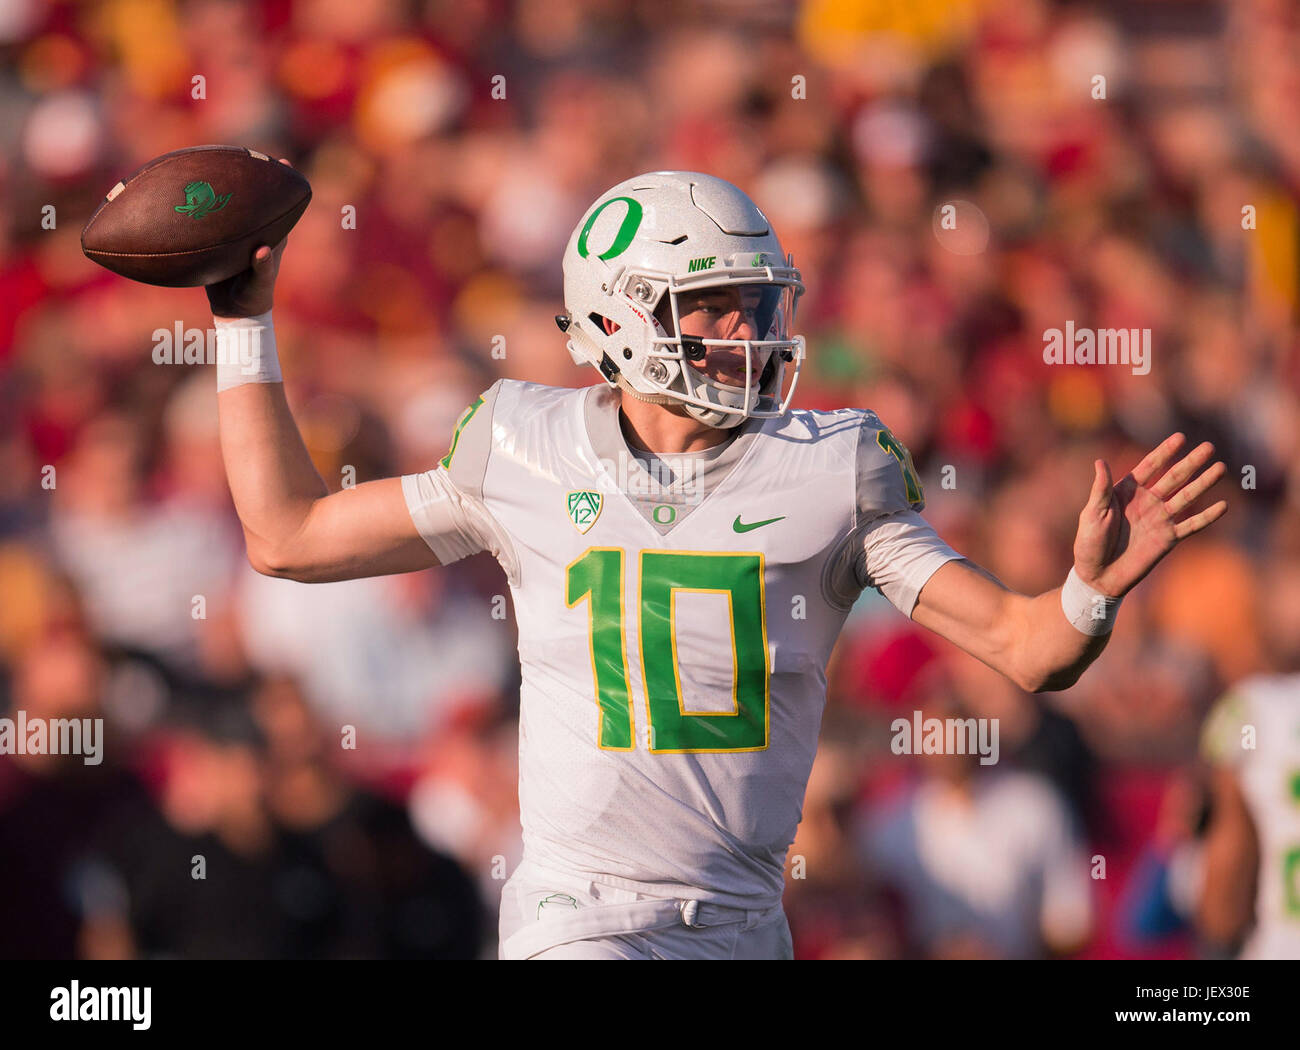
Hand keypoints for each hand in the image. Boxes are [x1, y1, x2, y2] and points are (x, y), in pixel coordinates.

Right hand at [206, 157, 292, 317]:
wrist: (235, 311)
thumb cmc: (254, 297)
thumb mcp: (259, 285)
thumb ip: (263, 269)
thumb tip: (262, 250)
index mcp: (271, 237)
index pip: (280, 206)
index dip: (283, 184)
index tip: (283, 161)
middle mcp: (255, 230)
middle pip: (254, 198)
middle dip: (250, 175)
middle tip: (244, 151)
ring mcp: (236, 235)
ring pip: (230, 206)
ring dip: (221, 188)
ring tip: (210, 163)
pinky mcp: (218, 241)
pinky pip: (210, 221)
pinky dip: (201, 208)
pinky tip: (185, 193)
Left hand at [1072, 433, 1226, 596]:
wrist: (1098, 575)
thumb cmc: (1089, 543)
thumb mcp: (1092, 513)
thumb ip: (1100, 489)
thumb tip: (1099, 461)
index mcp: (1127, 491)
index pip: (1150, 466)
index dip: (1164, 452)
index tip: (1180, 437)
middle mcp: (1147, 502)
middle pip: (1174, 477)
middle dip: (1191, 462)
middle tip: (1209, 446)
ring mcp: (1160, 519)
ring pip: (1187, 497)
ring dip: (1204, 483)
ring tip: (1220, 467)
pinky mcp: (1168, 538)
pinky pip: (1191, 526)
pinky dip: (1207, 517)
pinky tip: (1223, 505)